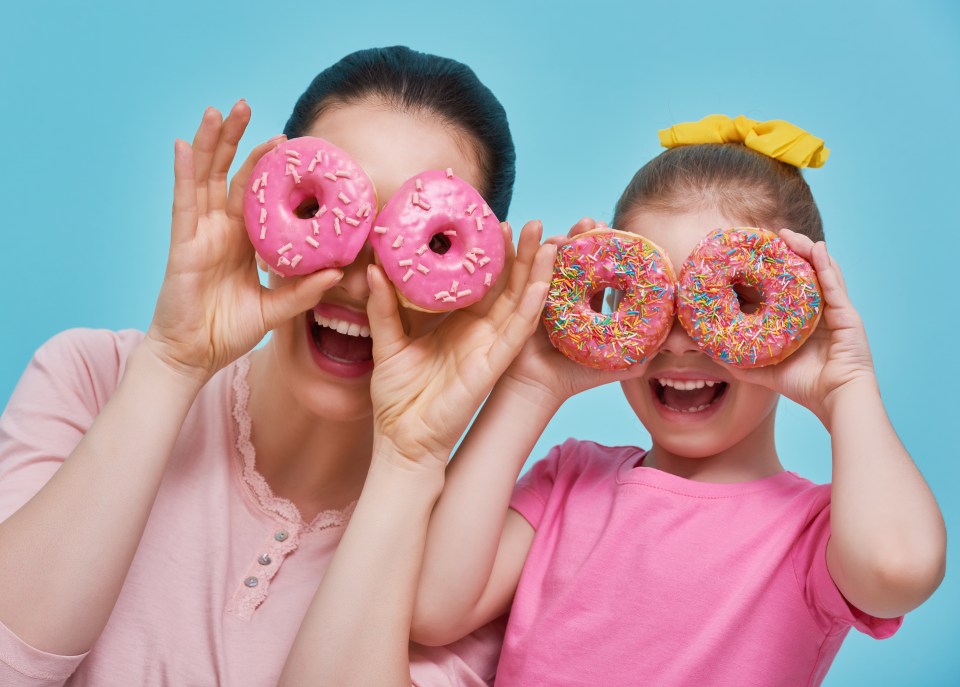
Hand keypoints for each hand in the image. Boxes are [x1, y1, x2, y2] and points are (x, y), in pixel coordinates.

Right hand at [145, 102, 342, 385]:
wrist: (194, 357)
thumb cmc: (228, 332)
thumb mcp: (275, 310)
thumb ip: (303, 291)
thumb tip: (339, 273)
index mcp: (243, 240)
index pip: (256, 194)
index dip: (267, 167)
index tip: (288, 142)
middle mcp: (220, 229)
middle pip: (228, 174)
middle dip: (237, 140)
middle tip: (247, 105)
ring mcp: (199, 233)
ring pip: (205, 178)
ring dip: (211, 143)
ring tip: (219, 110)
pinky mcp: (183, 244)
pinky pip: (183, 203)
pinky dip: (183, 173)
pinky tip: (181, 144)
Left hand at [366, 220, 556, 465]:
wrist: (401, 438)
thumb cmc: (397, 396)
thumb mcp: (387, 341)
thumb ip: (383, 306)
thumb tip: (374, 268)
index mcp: (457, 323)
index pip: (481, 282)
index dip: (491, 254)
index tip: (494, 222)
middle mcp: (479, 332)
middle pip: (508, 286)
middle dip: (522, 255)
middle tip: (533, 223)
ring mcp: (490, 347)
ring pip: (520, 304)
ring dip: (536, 273)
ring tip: (548, 242)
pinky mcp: (493, 365)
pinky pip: (516, 333)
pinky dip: (531, 308)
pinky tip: (541, 283)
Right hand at [499, 217, 648, 408]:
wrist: (533, 391)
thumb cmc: (567, 379)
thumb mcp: (603, 367)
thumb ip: (630, 362)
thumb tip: (658, 355)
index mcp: (581, 304)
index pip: (595, 270)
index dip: (602, 250)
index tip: (610, 231)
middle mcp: (558, 295)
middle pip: (569, 257)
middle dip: (578, 237)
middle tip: (587, 223)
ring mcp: (535, 295)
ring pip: (543, 260)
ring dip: (550, 240)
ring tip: (555, 229)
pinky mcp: (514, 300)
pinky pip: (517, 272)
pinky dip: (520, 252)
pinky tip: (525, 236)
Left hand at [731, 229, 876, 427]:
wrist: (835, 400)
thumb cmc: (804, 386)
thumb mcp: (764, 369)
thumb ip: (738, 359)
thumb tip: (708, 350)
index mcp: (799, 320)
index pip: (781, 289)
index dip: (767, 272)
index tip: (748, 256)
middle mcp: (817, 310)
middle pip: (801, 273)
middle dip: (786, 253)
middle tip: (767, 236)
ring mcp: (833, 310)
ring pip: (819, 271)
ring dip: (804, 250)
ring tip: (787, 235)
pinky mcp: (847, 314)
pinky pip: (835, 284)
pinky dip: (826, 265)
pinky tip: (816, 248)